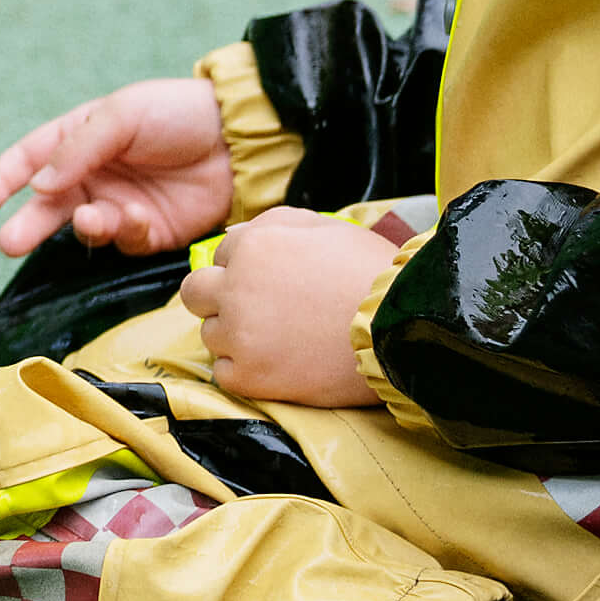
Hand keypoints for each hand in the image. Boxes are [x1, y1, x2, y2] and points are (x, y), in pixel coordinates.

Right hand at [0, 75, 232, 258]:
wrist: (240, 139)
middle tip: (7, 244)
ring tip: (95, 219)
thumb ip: (79, 148)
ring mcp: (120, 205)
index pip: (28, 161)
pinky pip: (123, 240)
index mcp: (80, 138)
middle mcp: (94, 175)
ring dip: (84, 226)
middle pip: (46, 206)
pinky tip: (140, 217)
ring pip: (83, 227)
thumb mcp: (124, 114)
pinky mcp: (149, 232)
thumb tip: (38, 184)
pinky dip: (125, 232)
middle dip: (26, 225)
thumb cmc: (178, 113)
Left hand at [178, 209, 406, 406]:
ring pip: (210, 334)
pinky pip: (225, 373)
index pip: (221, 253)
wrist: (404, 329)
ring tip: (283, 338)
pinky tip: (281, 363)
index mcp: (253, 246)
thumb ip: (275, 224)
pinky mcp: (249, 376)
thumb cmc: (374, 275)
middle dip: (218, 298)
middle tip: (258, 310)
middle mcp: (235, 288)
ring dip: (236, 336)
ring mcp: (239, 334)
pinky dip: (246, 371)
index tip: (273, 282)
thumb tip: (234, 234)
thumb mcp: (329, 228)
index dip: (246, 267)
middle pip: (195, 293)